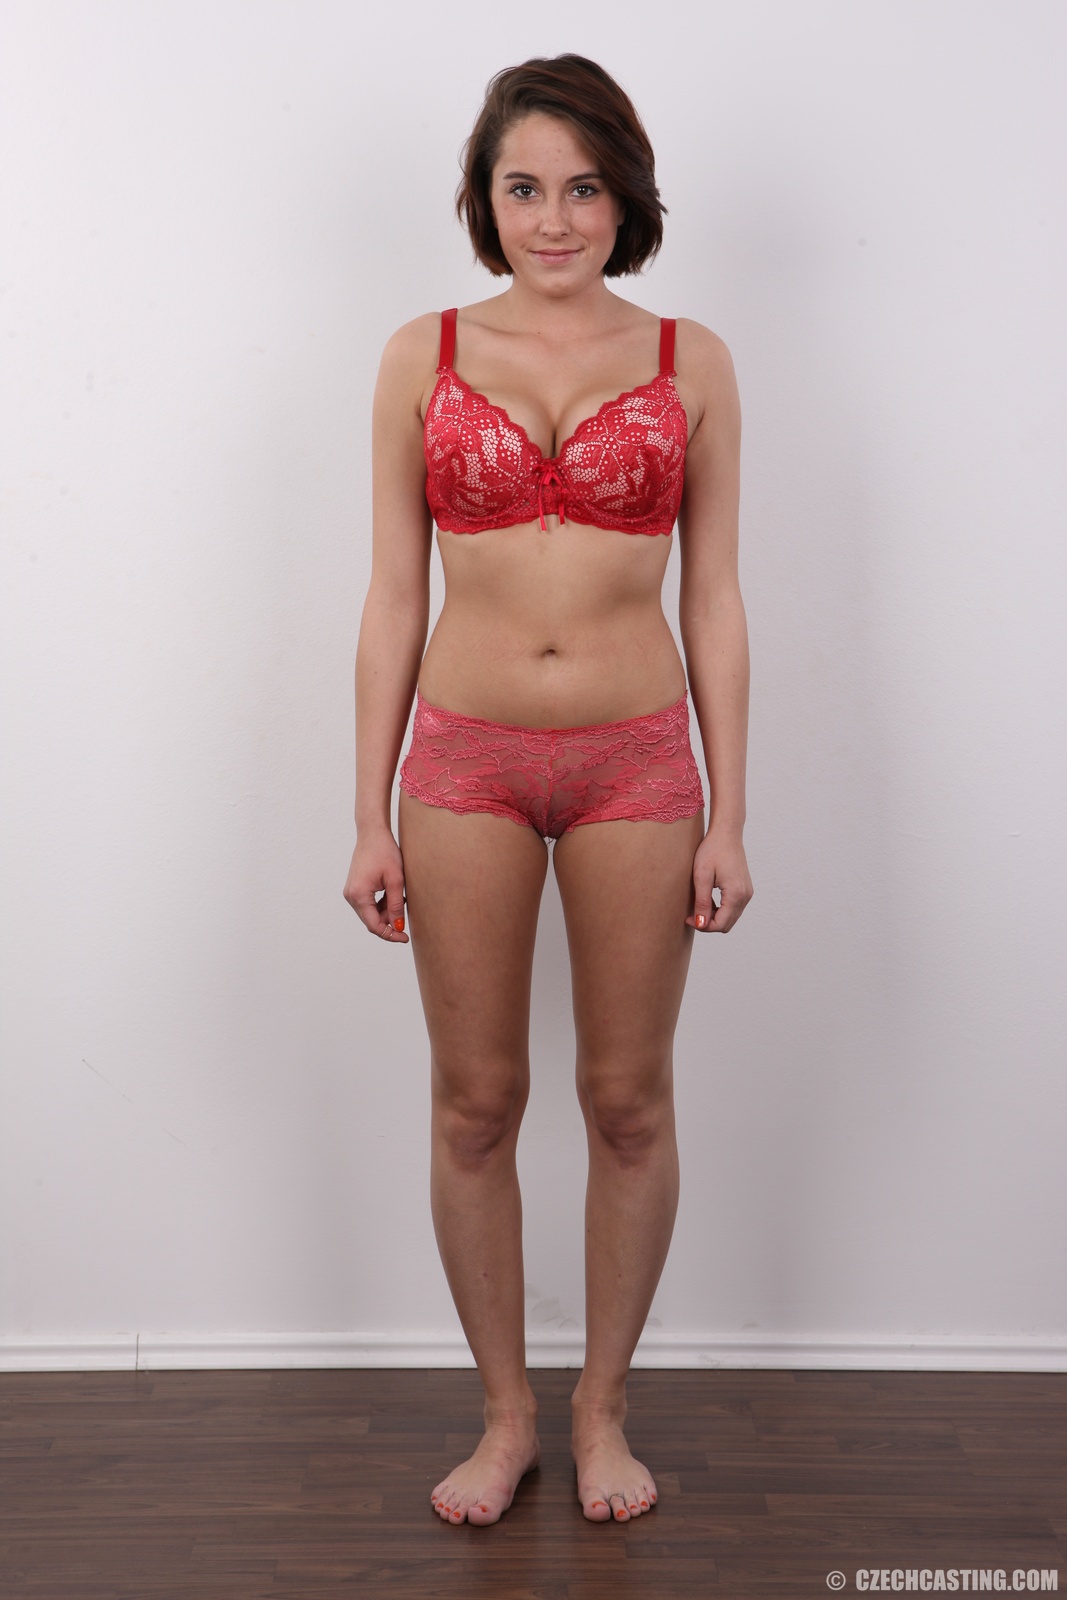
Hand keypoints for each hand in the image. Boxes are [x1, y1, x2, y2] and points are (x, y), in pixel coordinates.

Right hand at [343, 828, 408, 942]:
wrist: (372, 833)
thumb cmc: (385, 852)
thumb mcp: (396, 880)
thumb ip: (396, 905)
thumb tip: (397, 926)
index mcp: (359, 895)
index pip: (374, 925)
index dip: (390, 935)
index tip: (405, 937)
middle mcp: (350, 896)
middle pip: (371, 920)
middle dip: (389, 921)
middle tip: (406, 914)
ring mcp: (351, 892)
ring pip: (371, 913)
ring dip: (386, 911)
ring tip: (400, 897)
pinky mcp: (355, 888)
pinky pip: (368, 904)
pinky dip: (381, 904)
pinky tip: (393, 894)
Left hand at [686, 827, 752, 933]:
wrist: (726, 833)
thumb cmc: (712, 850)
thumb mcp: (702, 876)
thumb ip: (702, 902)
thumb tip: (701, 924)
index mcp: (736, 894)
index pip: (720, 924)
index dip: (702, 926)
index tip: (687, 918)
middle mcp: (745, 896)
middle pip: (727, 924)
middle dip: (708, 923)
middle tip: (691, 914)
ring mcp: (747, 892)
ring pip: (730, 917)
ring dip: (714, 917)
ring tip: (698, 904)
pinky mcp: (745, 889)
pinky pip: (733, 908)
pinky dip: (720, 909)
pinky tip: (707, 899)